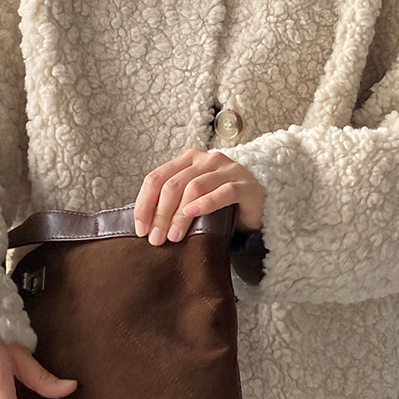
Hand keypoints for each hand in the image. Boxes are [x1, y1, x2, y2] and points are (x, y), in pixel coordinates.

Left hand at [133, 147, 265, 243]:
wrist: (257, 211)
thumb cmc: (221, 208)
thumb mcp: (191, 202)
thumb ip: (171, 204)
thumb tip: (144, 225)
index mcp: (188, 160)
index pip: (157, 178)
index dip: (144, 204)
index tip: (141, 229)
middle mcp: (207, 160)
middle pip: (173, 184)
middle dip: (160, 214)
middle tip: (156, 239)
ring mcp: (227, 170)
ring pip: (194, 188)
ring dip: (179, 215)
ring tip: (173, 236)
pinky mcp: (245, 185)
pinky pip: (222, 192)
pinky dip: (205, 203)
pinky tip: (193, 214)